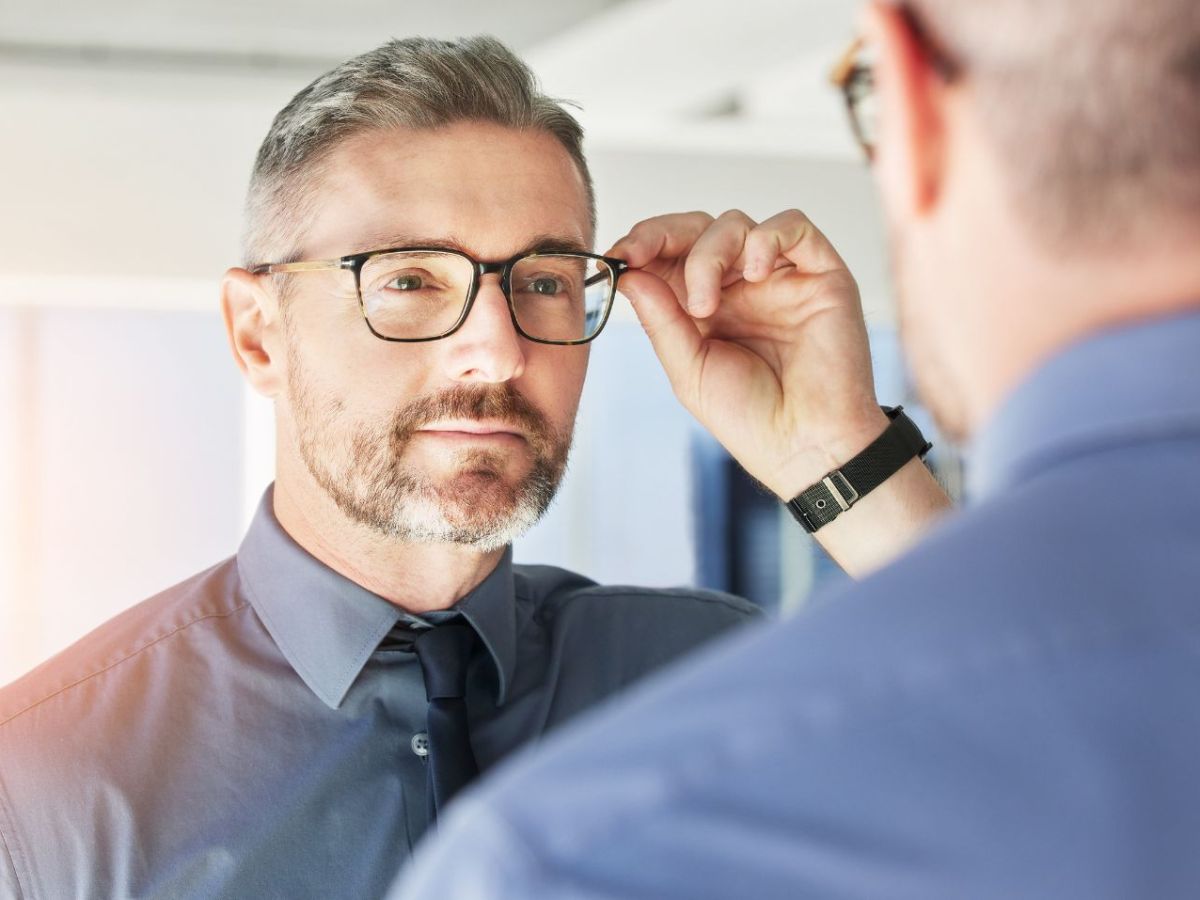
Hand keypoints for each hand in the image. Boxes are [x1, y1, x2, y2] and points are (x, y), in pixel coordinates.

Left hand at [609, 209, 889, 498]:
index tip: (615, 257)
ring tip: (705, 305)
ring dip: (708, 255)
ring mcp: (780, 278)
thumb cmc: (751, 417)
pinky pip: (794, 226)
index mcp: (706, 307)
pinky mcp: (822, 274)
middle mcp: (741, 287)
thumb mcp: (688, 369)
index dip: (642, 246)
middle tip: (638, 255)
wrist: (804, 445)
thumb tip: (629, 271)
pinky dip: (766, 238)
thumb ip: (661, 318)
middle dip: (662, 235)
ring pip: (736, 225)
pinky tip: (754, 275)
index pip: (670, 256)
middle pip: (698, 229)